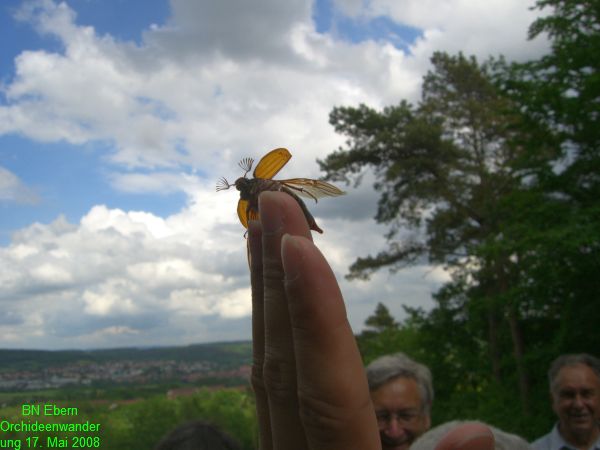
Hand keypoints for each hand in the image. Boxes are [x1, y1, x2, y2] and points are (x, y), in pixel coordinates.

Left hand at [248, 191, 380, 449]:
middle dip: (280, 281)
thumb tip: (479, 430)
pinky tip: (270, 302)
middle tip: (273, 204)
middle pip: (284, 366)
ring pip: (266, 371)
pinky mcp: (279, 446)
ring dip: (266, 297)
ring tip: (259, 232)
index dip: (314, 320)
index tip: (299, 247)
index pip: (327, 395)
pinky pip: (267, 386)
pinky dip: (269, 335)